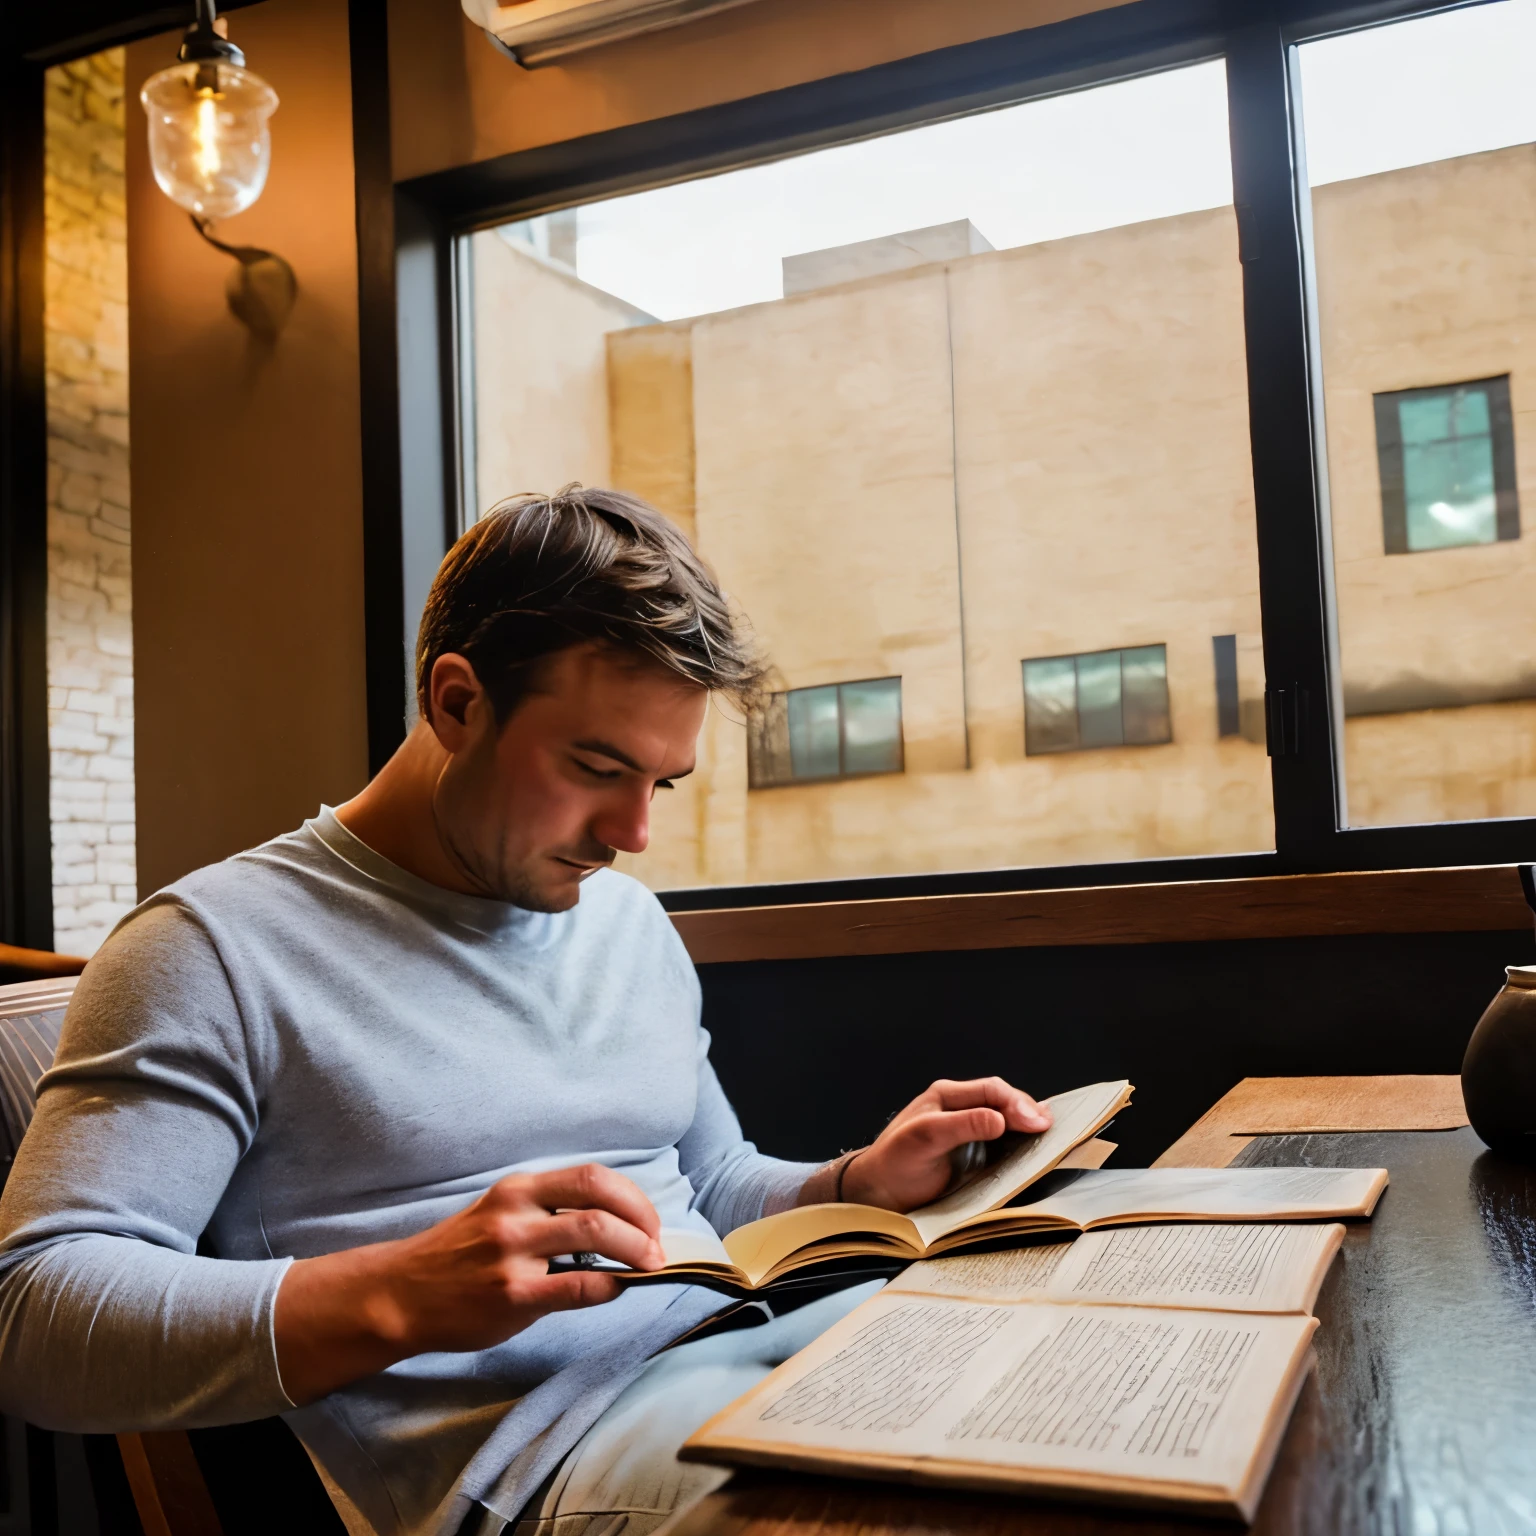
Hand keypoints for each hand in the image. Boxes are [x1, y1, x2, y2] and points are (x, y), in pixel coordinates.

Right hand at [274, 1163, 664, 1404]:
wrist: (401, 1294)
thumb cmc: (460, 1255)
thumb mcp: (500, 1213)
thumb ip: (548, 1212)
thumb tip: (615, 1224)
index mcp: (519, 1188)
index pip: (592, 1176)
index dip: (632, 1197)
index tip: (649, 1220)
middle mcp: (517, 1212)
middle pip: (600, 1202)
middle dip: (643, 1224)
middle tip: (657, 1248)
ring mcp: (513, 1253)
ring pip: (595, 1237)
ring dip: (635, 1252)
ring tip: (649, 1267)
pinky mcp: (512, 1295)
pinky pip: (578, 1286)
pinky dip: (609, 1287)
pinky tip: (616, 1290)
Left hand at [813, 1078, 1051, 1212]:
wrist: (876, 1195)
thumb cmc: (893, 1164)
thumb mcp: (924, 1140)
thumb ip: (961, 1126)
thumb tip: (1000, 1119)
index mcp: (947, 1097)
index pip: (991, 1090)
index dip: (1017, 1103)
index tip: (1037, 1122)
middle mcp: (960, 1109)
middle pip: (1004, 1101)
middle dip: (1029, 1112)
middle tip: (1051, 1130)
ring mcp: (968, 1132)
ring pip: (1008, 1120)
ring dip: (1029, 1127)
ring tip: (1051, 1136)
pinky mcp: (973, 1154)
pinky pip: (1004, 1143)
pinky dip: (1022, 1144)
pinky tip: (1035, 1150)